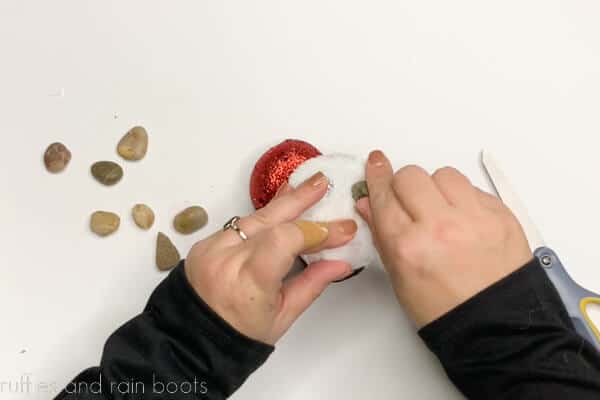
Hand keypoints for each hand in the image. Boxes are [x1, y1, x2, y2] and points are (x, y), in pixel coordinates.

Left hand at [185, 172, 356, 344]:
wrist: (192, 338)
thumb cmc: (239, 335)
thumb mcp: (282, 317)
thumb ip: (312, 284)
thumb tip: (342, 262)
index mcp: (248, 282)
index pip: (284, 240)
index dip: (316, 231)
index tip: (343, 230)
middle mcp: (226, 259)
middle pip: (268, 219)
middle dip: (300, 199)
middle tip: (323, 183)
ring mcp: (212, 248)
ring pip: (254, 217)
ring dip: (282, 204)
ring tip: (306, 188)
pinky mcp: (206, 243)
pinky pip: (240, 224)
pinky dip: (263, 218)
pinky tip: (280, 209)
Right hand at [356, 150, 531, 326]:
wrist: (497, 328)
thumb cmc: (447, 311)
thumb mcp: (401, 279)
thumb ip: (383, 235)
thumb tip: (370, 204)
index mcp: (409, 247)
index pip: (383, 195)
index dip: (376, 176)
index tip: (376, 162)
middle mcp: (440, 226)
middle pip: (411, 175)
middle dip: (404, 184)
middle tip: (409, 200)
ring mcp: (475, 218)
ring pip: (444, 174)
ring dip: (437, 187)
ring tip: (442, 210)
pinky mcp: (502, 215)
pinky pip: (474, 188)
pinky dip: (464, 199)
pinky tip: (464, 220)